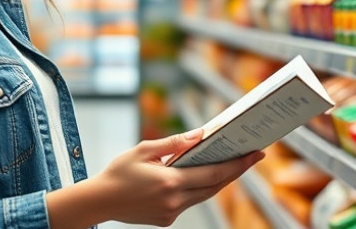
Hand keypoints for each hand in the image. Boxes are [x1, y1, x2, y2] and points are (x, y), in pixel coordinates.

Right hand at [93, 129, 264, 226]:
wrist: (99, 201)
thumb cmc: (119, 172)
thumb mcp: (143, 150)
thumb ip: (173, 143)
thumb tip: (199, 135)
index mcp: (170, 182)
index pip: (214, 173)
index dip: (238, 164)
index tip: (255, 154)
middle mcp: (174, 201)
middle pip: (215, 186)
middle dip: (235, 171)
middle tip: (252, 157)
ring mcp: (171, 213)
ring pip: (204, 196)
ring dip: (219, 180)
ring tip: (232, 164)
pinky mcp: (166, 220)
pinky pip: (189, 202)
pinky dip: (197, 189)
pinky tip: (201, 176)